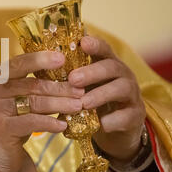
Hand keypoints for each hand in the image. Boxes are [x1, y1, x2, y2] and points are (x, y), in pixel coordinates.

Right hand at [0, 51, 84, 171]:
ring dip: (60, 104)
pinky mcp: (2, 129)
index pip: (18, 64)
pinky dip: (50, 123)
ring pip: (35, 103)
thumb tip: (61, 72)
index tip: (62, 58)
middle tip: (80, 90)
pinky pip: (32, 122)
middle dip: (59, 87)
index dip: (40, 60)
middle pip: (32, 85)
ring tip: (78, 106)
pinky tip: (63, 124)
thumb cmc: (5, 121)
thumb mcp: (9, 99)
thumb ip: (25, 85)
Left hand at [68, 36, 145, 162]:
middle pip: (111, 66)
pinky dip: (113, 120)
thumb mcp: (80, 87)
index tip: (82, 42)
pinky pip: (127, 115)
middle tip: (73, 79)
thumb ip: (65, 78)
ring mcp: (131, 95)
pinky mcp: (135, 116)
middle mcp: (122, 75)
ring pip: (122, 88)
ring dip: (100, 95)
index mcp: (106, 64)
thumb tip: (35, 69)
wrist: (115, 130)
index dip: (94, 44)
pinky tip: (101, 124)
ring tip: (83, 103)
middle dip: (92, 72)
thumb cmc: (91, 101)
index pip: (103, 48)